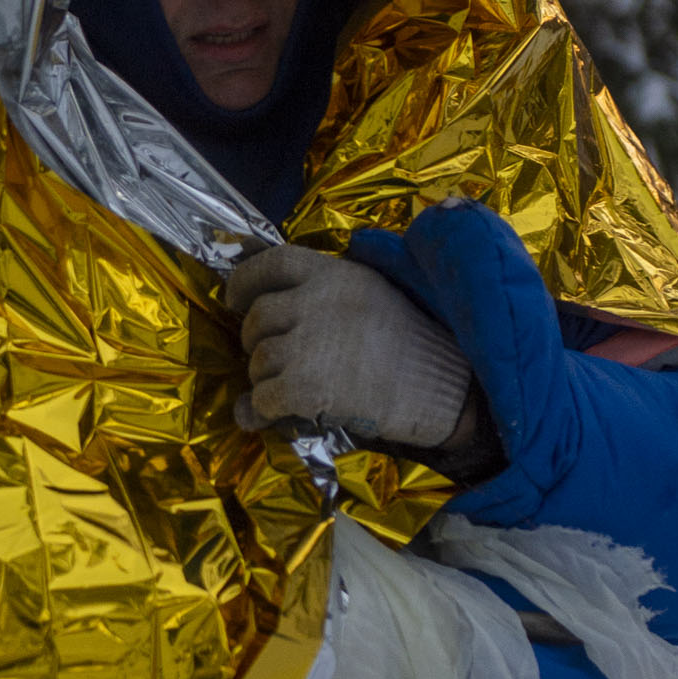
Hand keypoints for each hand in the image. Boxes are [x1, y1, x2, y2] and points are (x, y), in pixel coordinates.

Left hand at [225, 244, 474, 449]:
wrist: (442, 389)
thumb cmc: (415, 344)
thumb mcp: (372, 291)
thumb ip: (327, 286)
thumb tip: (271, 288)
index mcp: (333, 274)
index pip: (272, 262)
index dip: (244, 280)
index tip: (235, 298)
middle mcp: (313, 302)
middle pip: (258, 317)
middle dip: (257, 340)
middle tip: (275, 357)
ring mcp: (306, 345)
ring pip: (259, 360)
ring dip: (264, 378)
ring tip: (288, 388)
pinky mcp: (304, 387)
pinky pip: (262, 399)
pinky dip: (261, 411)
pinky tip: (270, 416)